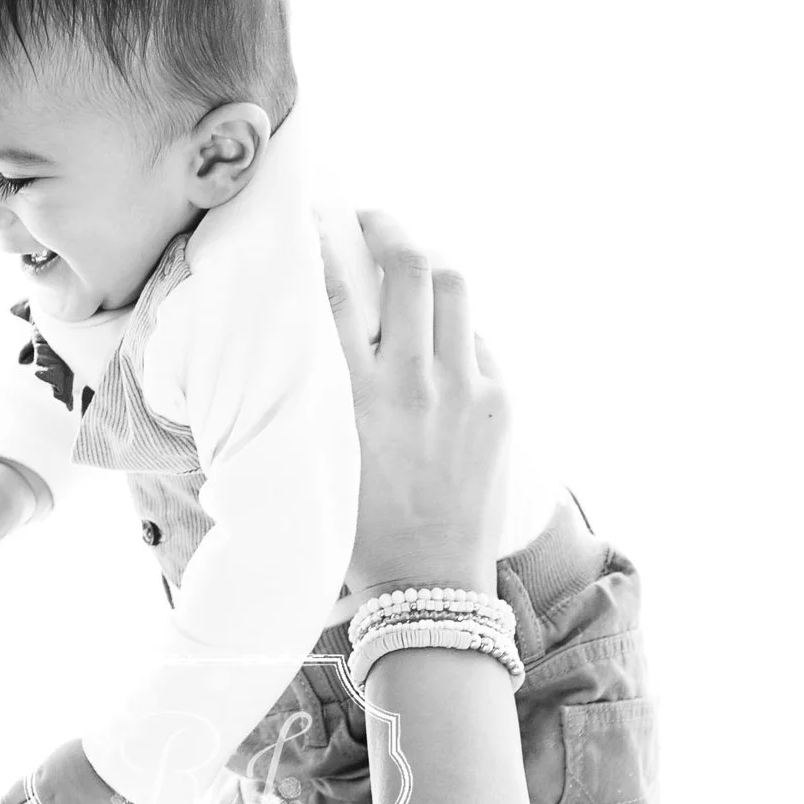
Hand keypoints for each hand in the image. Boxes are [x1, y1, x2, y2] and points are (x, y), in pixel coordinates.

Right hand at [338, 211, 512, 598]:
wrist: (428, 583)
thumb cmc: (359, 531)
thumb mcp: (320, 456)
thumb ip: (316, 397)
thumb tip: (304, 341)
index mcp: (354, 395)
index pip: (337, 289)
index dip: (324, 239)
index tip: (315, 220)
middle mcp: (411, 381)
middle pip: (408, 265)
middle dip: (389, 226)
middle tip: (373, 221)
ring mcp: (463, 389)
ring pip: (454, 286)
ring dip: (430, 264)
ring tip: (414, 264)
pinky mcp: (499, 404)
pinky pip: (479, 340)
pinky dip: (457, 330)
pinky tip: (441, 341)